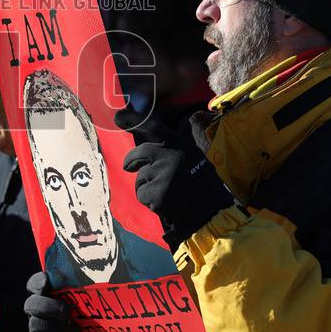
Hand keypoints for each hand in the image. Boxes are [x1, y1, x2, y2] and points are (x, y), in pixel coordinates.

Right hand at [24, 272, 123, 331]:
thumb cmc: (101, 323)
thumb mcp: (98, 304)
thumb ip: (93, 288)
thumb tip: (110, 270)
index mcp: (51, 297)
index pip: (35, 285)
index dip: (37, 283)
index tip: (47, 283)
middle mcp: (42, 314)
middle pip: (30, 304)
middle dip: (47, 306)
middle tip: (68, 311)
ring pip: (36, 325)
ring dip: (59, 327)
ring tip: (78, 331)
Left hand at [116, 109, 234, 250]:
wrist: (212, 215)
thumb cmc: (205, 186)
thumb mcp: (197, 158)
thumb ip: (183, 142)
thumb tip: (183, 122)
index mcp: (181, 146)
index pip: (154, 127)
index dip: (135, 120)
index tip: (118, 116)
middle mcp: (170, 156)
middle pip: (138, 154)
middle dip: (131, 162)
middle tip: (129, 167)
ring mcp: (162, 176)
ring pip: (140, 178)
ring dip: (147, 187)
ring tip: (166, 193)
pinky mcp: (156, 194)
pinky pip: (142, 195)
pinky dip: (149, 202)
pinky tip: (165, 205)